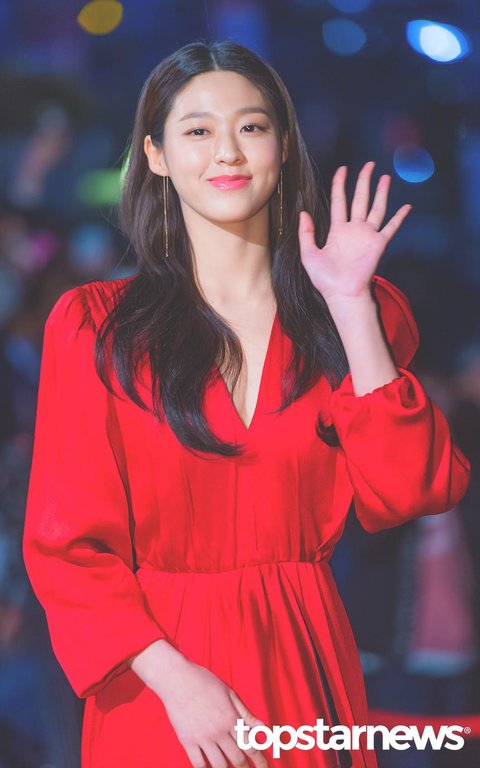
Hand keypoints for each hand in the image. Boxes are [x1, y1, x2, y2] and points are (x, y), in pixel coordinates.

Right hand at [152, 654, 268, 767]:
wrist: (177, 678)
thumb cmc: (204, 682)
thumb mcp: (229, 693)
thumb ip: (246, 714)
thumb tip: (263, 728)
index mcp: (231, 718)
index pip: (251, 746)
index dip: (260, 762)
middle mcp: (219, 731)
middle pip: (237, 760)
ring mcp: (202, 737)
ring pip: (219, 766)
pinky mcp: (187, 741)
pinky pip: (198, 764)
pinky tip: (210, 767)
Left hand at [298, 160, 411, 303]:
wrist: (342, 294)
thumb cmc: (325, 279)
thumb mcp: (309, 254)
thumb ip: (306, 233)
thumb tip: (303, 213)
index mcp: (337, 230)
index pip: (339, 201)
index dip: (340, 184)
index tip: (342, 169)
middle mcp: (354, 230)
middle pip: (360, 199)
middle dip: (364, 181)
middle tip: (369, 165)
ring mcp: (367, 236)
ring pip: (376, 208)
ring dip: (381, 193)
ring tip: (384, 177)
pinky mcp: (378, 245)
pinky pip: (391, 228)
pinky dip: (399, 217)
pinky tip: (406, 206)